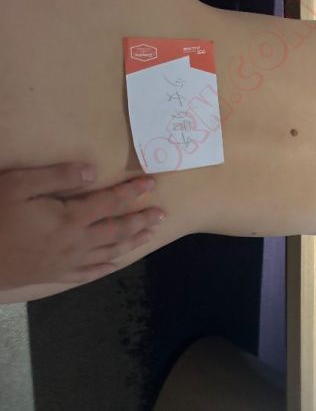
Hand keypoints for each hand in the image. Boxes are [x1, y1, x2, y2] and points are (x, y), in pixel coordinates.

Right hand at [0, 163, 164, 289]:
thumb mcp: (20, 185)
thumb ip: (58, 177)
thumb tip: (92, 171)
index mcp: (71, 219)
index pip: (111, 202)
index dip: (133, 191)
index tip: (152, 183)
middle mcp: (76, 243)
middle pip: (117, 230)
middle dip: (141, 220)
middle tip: (162, 214)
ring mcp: (66, 263)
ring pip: (108, 252)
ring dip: (132, 242)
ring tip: (150, 235)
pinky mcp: (53, 276)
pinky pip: (88, 273)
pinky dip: (105, 267)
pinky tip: (114, 263)